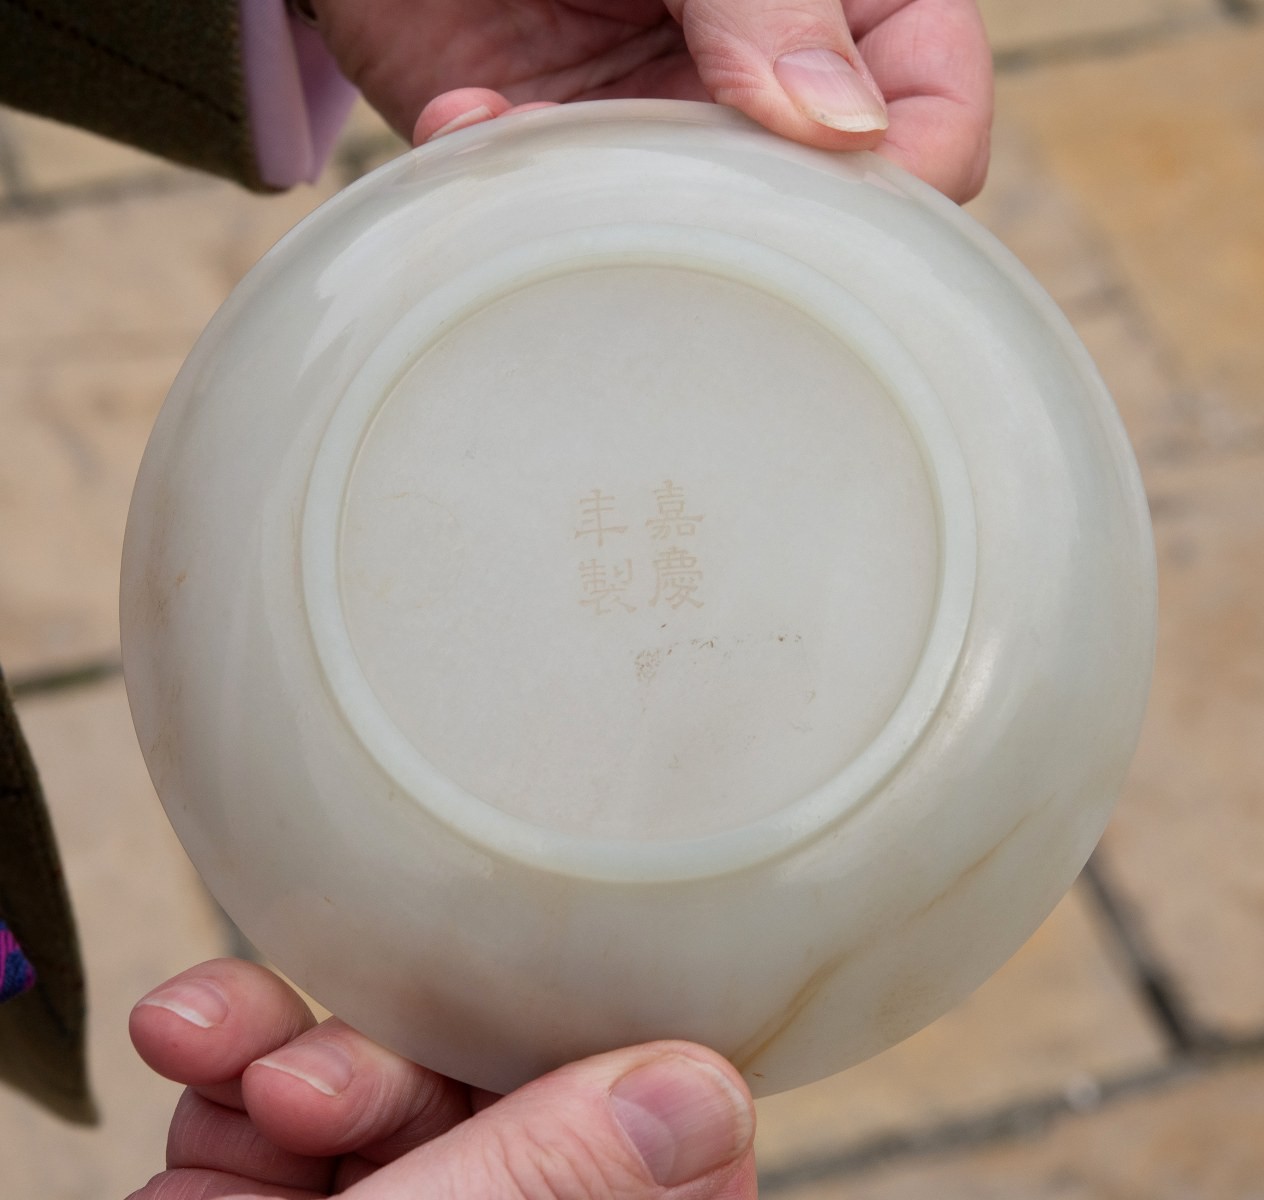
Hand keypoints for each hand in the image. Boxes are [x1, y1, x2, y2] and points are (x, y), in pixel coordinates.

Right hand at [126, 958, 755, 1197]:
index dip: (606, 1071)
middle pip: (492, 1104)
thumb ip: (560, 1184)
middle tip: (308, 1089)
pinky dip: (225, 1067)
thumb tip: (706, 1093)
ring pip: (378, 1092)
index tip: (550, 1012)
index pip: (649, 1157)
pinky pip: (272, 1115)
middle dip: (389, 1066)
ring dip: (284, 1049)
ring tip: (217, 1051)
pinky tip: (192, 1046)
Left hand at [309, 0, 991, 200]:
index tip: (835, 200)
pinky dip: (517, 175)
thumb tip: (845, 133)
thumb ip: (772, 2)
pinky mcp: (575, 152)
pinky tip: (468, 115)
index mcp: (844, 0)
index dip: (912, 167)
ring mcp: (673, 121)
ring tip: (534, 125)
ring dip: (614, 194)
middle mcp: (769, 74)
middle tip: (669, 179)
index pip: (934, 104)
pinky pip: (578, 215)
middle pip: (825, 201)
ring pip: (700, 231)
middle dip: (747, 210)